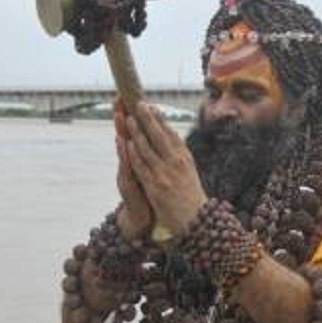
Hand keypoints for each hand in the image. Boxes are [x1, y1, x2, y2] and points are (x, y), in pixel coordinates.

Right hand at [113, 99, 152, 239]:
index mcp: (137, 157)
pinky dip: (125, 154)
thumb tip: (154, 132)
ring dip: (121, 130)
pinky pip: (127, 166)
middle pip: (124, 135)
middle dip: (122, 116)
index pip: (131, 131)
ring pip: (124, 149)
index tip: (125, 96)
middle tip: (119, 98)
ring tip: (120, 114)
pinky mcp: (128, 185)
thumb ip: (149, 151)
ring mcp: (127, 173)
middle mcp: (129, 163)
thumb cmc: (149, 191)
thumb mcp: (151, 168)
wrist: (143, 218)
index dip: (128, 114)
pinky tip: (122, 141)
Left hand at [123, 100, 207, 235]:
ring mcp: (165, 173)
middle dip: (148, 118)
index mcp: (184, 157)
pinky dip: (134, 153)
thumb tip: (171, 136)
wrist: (195, 219)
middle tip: (138, 103)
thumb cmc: (190, 194)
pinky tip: (126, 143)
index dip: (160, 119)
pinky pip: (142, 166)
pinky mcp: (155, 186)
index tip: (151, 106)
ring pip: (148, 148)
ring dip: (137, 132)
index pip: (170, 133)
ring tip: (128, 118)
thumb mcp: (188, 170)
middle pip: (159, 135)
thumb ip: (179, 154)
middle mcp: (176, 162)